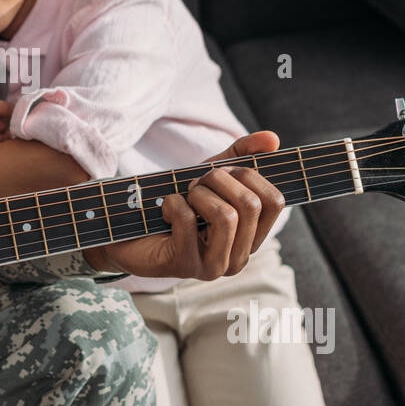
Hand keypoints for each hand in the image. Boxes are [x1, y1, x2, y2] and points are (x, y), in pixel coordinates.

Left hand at [85, 131, 284, 281]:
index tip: (222, 172)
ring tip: (183, 196)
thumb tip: (273, 139)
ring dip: (199, 193)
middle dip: (219, 180)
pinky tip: (165, 210)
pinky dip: (172, 203)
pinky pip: (188, 220)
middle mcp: (239, 258)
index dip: (248, 175)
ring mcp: (213, 266)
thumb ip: (241, 154)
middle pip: (251, 205)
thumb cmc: (177, 203)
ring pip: (226, 216)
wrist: (129, 230)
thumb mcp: (211, 175)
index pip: (274, 201)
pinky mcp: (184, 266)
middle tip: (196, 182)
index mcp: (252, 237)